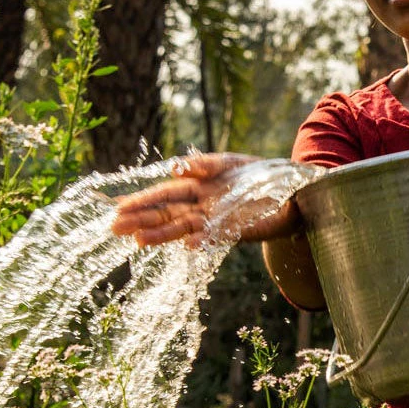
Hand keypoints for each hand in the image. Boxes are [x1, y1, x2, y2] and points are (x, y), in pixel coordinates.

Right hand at [112, 153, 266, 247]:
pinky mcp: (236, 231)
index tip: (118, 208)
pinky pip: (216, 237)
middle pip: (166, 214)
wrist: (294, 189)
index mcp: (195, 188)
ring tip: (139, 240)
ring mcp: (216, 221)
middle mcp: (200, 207)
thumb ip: (204, 164)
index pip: (163, 195)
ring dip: (162, 235)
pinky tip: (188, 244)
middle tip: (114, 228)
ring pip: (184, 228)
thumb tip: (177, 166)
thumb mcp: (229, 163)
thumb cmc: (257, 174)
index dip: (141, 201)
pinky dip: (202, 241)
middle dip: (141, 221)